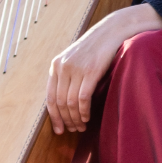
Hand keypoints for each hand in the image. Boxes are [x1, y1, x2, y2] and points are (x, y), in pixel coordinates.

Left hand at [46, 3, 161, 134]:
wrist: (111, 31)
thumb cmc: (94, 48)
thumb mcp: (75, 59)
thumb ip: (66, 75)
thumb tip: (63, 103)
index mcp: (56, 65)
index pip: (50, 97)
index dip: (54, 116)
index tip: (59, 130)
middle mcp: (63, 67)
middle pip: (60, 102)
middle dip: (65, 120)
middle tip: (73, 130)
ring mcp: (76, 68)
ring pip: (70, 102)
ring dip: (75, 118)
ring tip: (81, 126)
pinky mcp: (90, 71)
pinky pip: (83, 98)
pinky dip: (84, 111)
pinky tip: (87, 117)